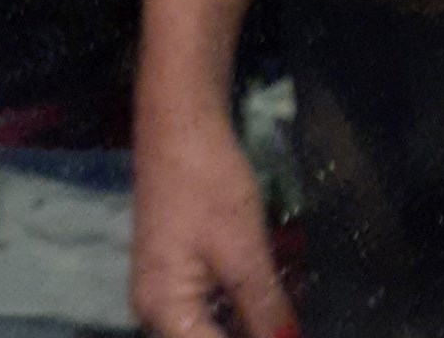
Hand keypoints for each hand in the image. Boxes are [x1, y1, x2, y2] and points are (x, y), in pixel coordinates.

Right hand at [131, 103, 294, 337]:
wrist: (180, 127)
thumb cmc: (210, 186)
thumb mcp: (245, 251)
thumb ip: (264, 307)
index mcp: (163, 315)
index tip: (289, 335)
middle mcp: (154, 312)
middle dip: (253, 333)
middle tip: (290, 322)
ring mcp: (161, 290)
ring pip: (208, 325)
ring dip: (247, 321)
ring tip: (285, 312)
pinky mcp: (173, 269)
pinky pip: (205, 304)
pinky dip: (237, 304)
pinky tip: (269, 295)